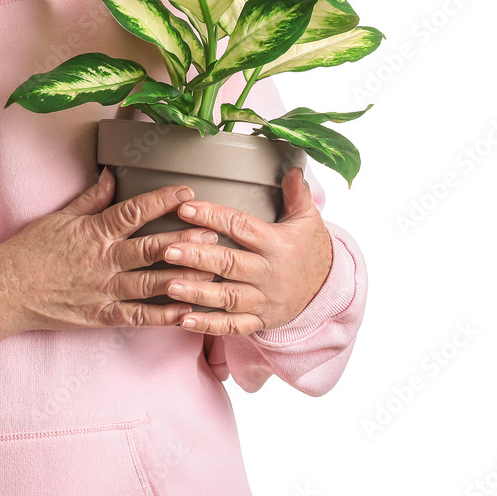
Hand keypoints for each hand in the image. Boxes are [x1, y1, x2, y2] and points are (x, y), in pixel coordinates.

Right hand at [0, 167, 216, 342]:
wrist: (7, 289)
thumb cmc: (31, 250)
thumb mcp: (60, 217)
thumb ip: (90, 198)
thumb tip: (111, 175)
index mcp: (94, 231)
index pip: (134, 211)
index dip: (162, 200)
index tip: (187, 193)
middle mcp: (104, 260)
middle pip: (152, 248)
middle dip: (185, 240)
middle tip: (213, 232)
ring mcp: (105, 290)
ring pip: (152, 283)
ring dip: (184, 276)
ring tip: (213, 270)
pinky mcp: (102, 315)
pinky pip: (139, 317)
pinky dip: (165, 316)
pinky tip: (189, 312)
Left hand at [160, 167, 332, 335]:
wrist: (328, 290)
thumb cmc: (309, 248)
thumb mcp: (308, 219)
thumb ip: (297, 194)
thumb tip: (292, 169)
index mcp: (277, 244)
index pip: (241, 227)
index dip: (213, 217)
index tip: (185, 208)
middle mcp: (269, 274)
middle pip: (230, 264)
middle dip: (197, 257)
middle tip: (168, 249)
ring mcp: (264, 300)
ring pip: (228, 297)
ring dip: (197, 292)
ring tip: (169, 285)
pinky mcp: (260, 321)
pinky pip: (232, 326)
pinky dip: (208, 325)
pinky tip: (183, 320)